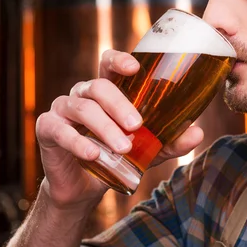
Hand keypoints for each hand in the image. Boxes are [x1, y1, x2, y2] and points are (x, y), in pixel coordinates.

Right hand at [35, 49, 203, 211]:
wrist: (85, 187)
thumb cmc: (116, 157)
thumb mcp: (147, 150)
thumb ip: (169, 141)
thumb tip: (198, 132)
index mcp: (107, 92)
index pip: (108, 63)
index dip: (119, 60)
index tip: (135, 67)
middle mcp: (83, 94)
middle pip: (99, 86)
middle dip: (119, 104)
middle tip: (137, 126)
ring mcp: (63, 109)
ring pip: (82, 108)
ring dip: (104, 127)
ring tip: (122, 148)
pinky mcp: (47, 129)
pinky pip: (60, 130)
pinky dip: (78, 142)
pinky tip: (93, 154)